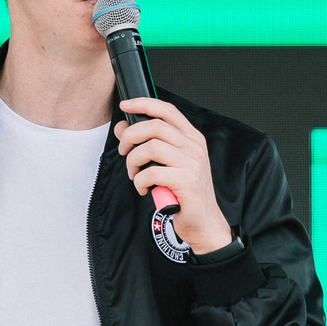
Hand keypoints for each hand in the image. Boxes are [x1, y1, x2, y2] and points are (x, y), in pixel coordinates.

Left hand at [113, 99, 231, 254]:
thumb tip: (123, 127)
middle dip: (130, 136)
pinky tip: (143, 189)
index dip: (143, 103)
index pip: (167, 110)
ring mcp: (192, 163)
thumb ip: (147, 144)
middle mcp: (194, 147)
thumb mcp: (166, 164)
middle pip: (154, 126)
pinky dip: (139, 181)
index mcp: (192, 138)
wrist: (203, 222)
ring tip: (134, 174)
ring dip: (133, 161)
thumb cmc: (185, 193)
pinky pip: (151, 173)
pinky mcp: (186, 181)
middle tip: (123, 151)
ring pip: (150, 147)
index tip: (125, 104)